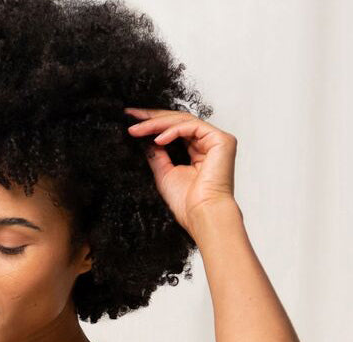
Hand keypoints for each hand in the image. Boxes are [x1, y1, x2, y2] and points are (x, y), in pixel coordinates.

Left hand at [123, 106, 237, 234]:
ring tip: (136, 129)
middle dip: (152, 117)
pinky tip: (156, 139)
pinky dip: (172, 131)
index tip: (131, 121)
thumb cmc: (188, 204)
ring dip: (157, 123)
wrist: (202, 215)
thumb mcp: (164, 174)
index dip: (153, 123)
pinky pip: (192, 126)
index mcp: (198, 151)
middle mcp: (208, 143)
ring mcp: (216, 140)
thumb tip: (145, 139)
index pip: (174, 129)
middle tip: (130, 115)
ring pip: (183, 121)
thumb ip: (157, 154)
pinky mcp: (221, 140)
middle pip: (178, 121)